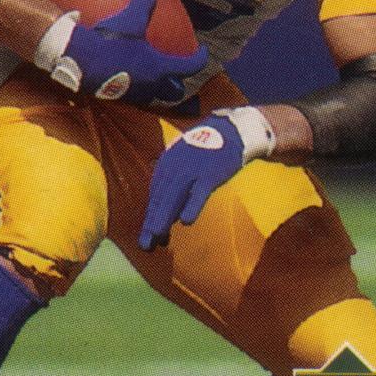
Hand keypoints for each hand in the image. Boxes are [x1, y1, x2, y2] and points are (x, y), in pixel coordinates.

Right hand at [39, 0, 207, 104]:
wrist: (81, 61)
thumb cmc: (112, 40)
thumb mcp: (131, 16)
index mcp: (160, 67)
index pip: (190, 66)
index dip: (200, 58)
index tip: (203, 52)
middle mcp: (152, 85)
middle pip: (174, 92)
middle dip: (178, 84)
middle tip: (178, 73)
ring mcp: (134, 95)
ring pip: (153, 96)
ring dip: (155, 87)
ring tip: (152, 75)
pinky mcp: (116, 98)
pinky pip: (132, 95)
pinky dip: (134, 87)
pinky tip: (124, 76)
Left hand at [139, 108, 275, 249]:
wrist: (229, 130)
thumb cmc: (205, 150)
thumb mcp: (182, 160)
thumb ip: (173, 180)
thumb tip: (165, 207)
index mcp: (166, 165)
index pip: (155, 196)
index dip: (150, 217)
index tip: (146, 238)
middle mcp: (174, 167)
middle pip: (160, 199)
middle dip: (152, 222)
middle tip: (145, 245)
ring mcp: (191, 170)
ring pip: (174, 197)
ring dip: (164, 217)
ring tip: (157, 237)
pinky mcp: (210, 173)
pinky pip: (199, 192)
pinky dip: (192, 205)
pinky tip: (186, 221)